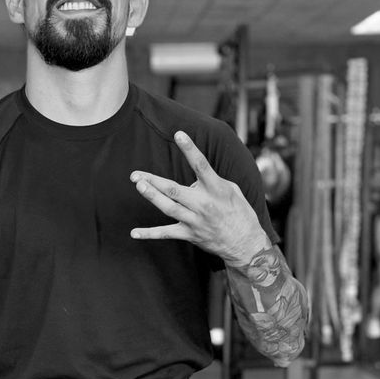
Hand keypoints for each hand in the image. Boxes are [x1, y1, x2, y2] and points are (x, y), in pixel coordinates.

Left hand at [130, 132, 266, 265]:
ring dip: (152, 196)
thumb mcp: (232, 190)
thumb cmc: (240, 212)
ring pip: (168, 208)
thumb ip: (211, 181)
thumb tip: (193, 179)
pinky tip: (134, 233)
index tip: (179, 134)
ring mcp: (195, 221)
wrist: (245, 244)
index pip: (201, 165)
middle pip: (174, 190)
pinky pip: (166, 233)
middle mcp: (204, 204)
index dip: (190, 149)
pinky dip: (149, 234)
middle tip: (136, 175)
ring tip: (139, 186)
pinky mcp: (189, 234)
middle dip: (153, 181)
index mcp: (216, 189)